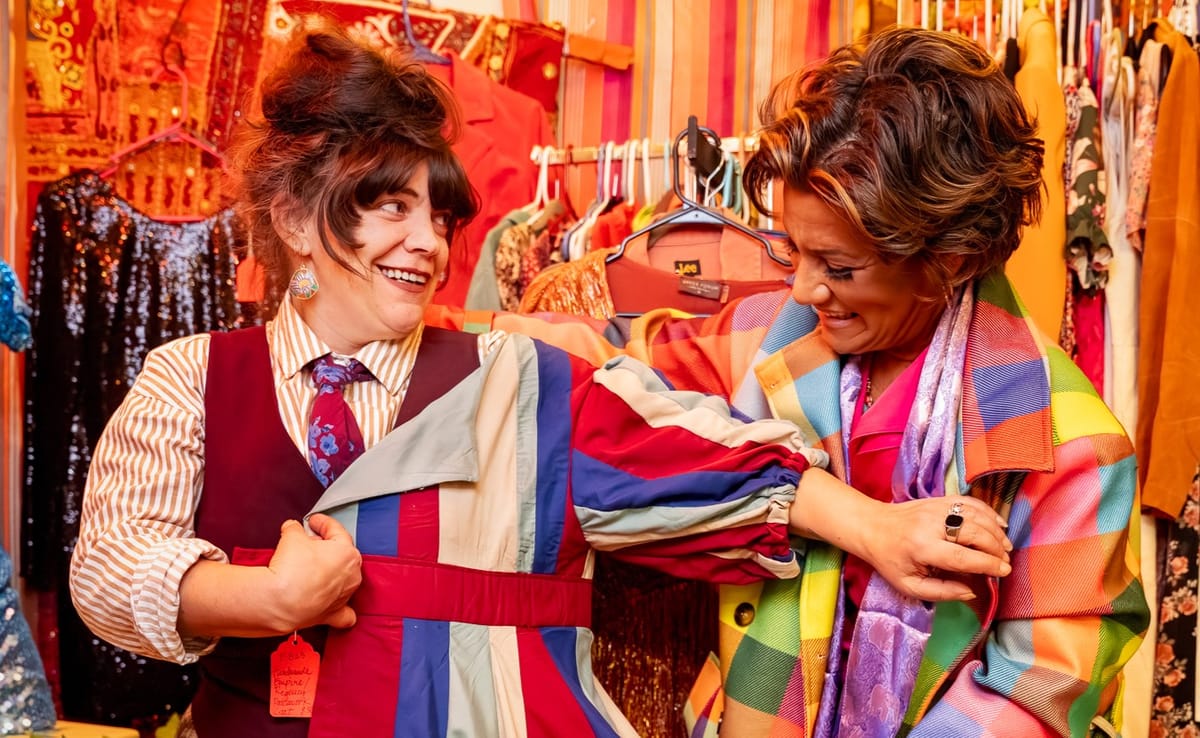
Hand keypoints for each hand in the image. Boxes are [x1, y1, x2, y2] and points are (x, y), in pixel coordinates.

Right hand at [268, 514, 362, 629]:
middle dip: (325, 546)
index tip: (313, 521)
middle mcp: (351, 575)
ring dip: (329, 572)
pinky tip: (335, 603)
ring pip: (343, 579)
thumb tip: (292, 529)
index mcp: (347, 553)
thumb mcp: (291, 537)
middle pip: (341, 554)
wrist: (280, 601)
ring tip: (308, 566)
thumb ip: (295, 529)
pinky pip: (343, 612)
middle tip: (307, 542)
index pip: (336, 531)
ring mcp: (344, 596)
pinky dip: (340, 608)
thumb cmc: (291, 570)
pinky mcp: (333, 614)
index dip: (323, 523)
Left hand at [858, 496, 1011, 601]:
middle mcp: (931, 524)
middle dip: (996, 548)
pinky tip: (999, 524)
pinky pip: (969, 502)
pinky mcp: (938, 500)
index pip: (963, 556)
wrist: (871, 527)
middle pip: (974, 533)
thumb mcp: (909, 585)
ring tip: (1006, 547)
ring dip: (995, 531)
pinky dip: (988, 512)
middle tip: (1005, 561)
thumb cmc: (890, 560)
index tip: (1004, 571)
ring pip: (975, 515)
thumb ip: (941, 592)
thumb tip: (971, 592)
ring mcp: (936, 508)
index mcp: (922, 548)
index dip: (987, 564)